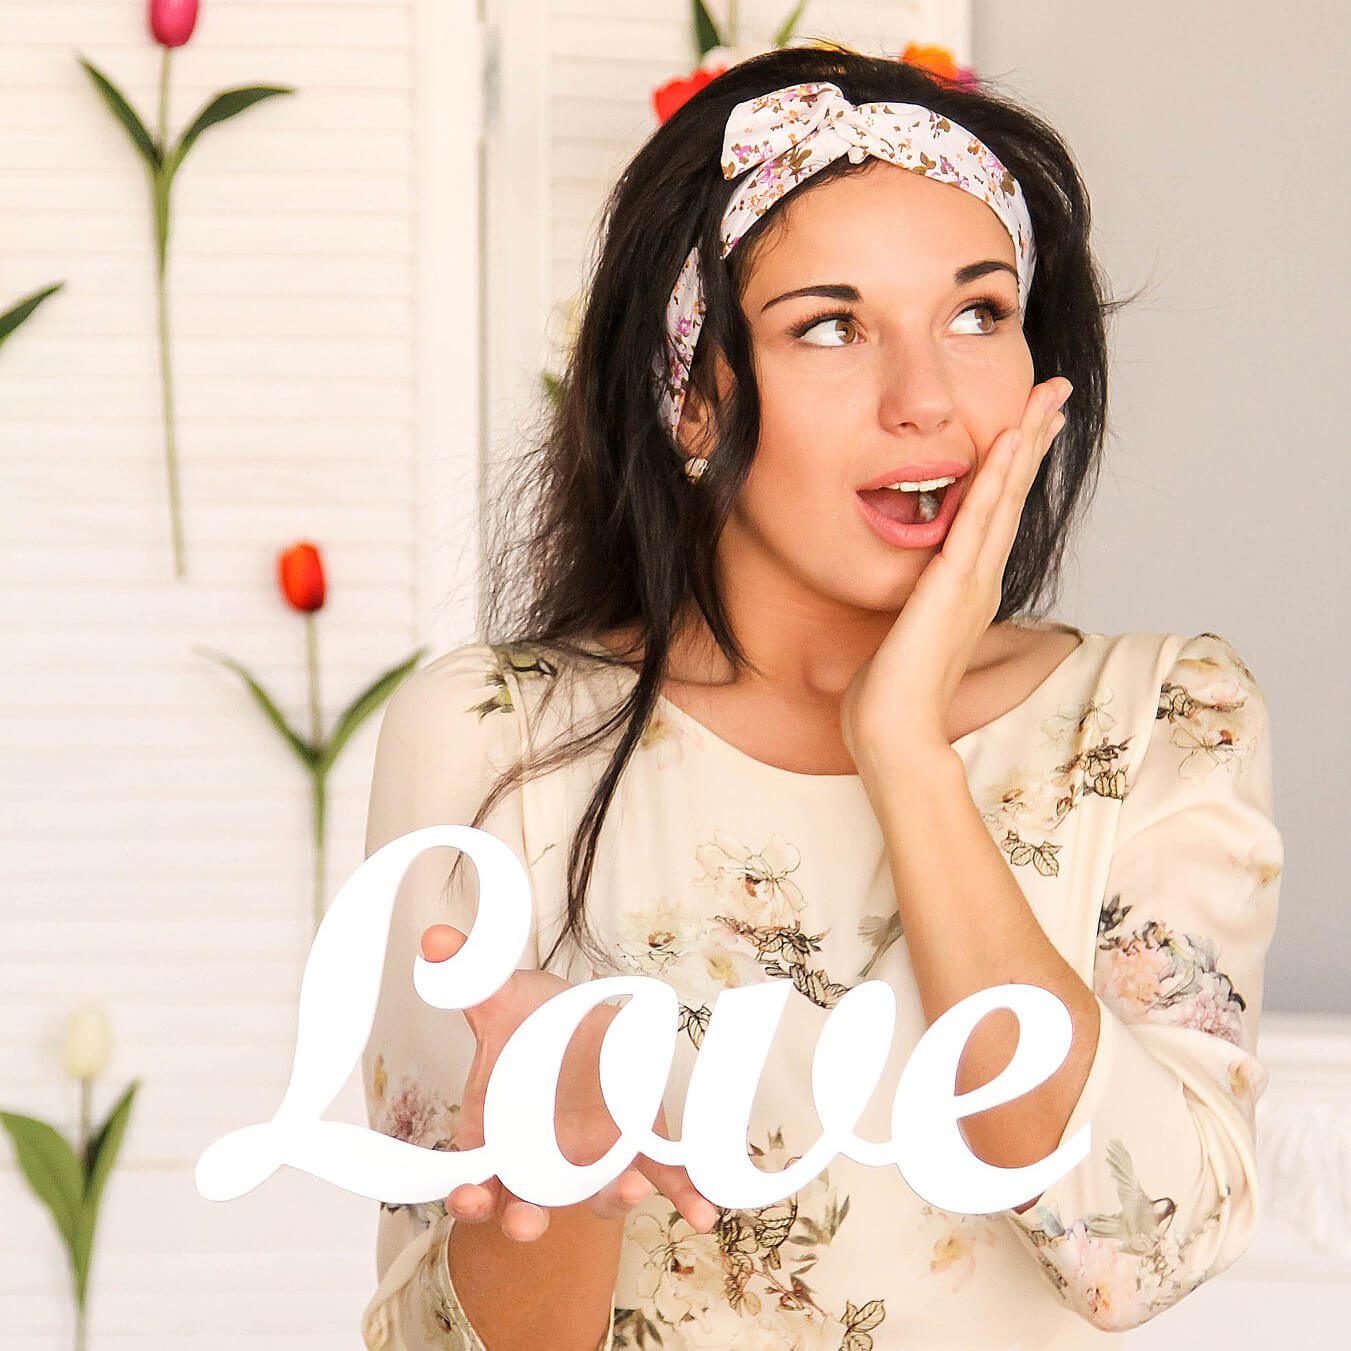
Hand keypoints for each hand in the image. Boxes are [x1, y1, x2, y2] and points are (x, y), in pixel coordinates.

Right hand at [421, 923, 719, 1242]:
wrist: (578, 1023)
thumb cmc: (528, 1021)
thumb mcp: (499, 995)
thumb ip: (467, 974)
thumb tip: (437, 940)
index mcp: (496, 1136)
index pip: (473, 1180)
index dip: (468, 1196)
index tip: (468, 1196)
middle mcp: (542, 1162)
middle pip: (528, 1205)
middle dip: (526, 1219)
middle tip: (526, 1223)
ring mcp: (593, 1159)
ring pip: (598, 1195)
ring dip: (614, 1200)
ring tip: (633, 1190)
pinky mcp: (640, 1147)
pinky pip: (662, 1177)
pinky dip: (682, 1194)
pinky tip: (703, 1212)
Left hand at [839, 376, 1072, 770]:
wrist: (895, 731)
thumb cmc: (893, 694)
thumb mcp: (907, 633)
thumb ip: (917, 605)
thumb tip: (912, 595)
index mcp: (969, 586)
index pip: (998, 512)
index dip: (1016, 465)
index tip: (1030, 423)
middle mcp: (980, 578)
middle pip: (1014, 494)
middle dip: (1034, 439)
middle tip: (1057, 392)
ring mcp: (972, 581)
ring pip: (1006, 498)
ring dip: (1025, 444)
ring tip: (1046, 398)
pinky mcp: (952, 587)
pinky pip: (978, 522)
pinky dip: (996, 479)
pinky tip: (1009, 441)